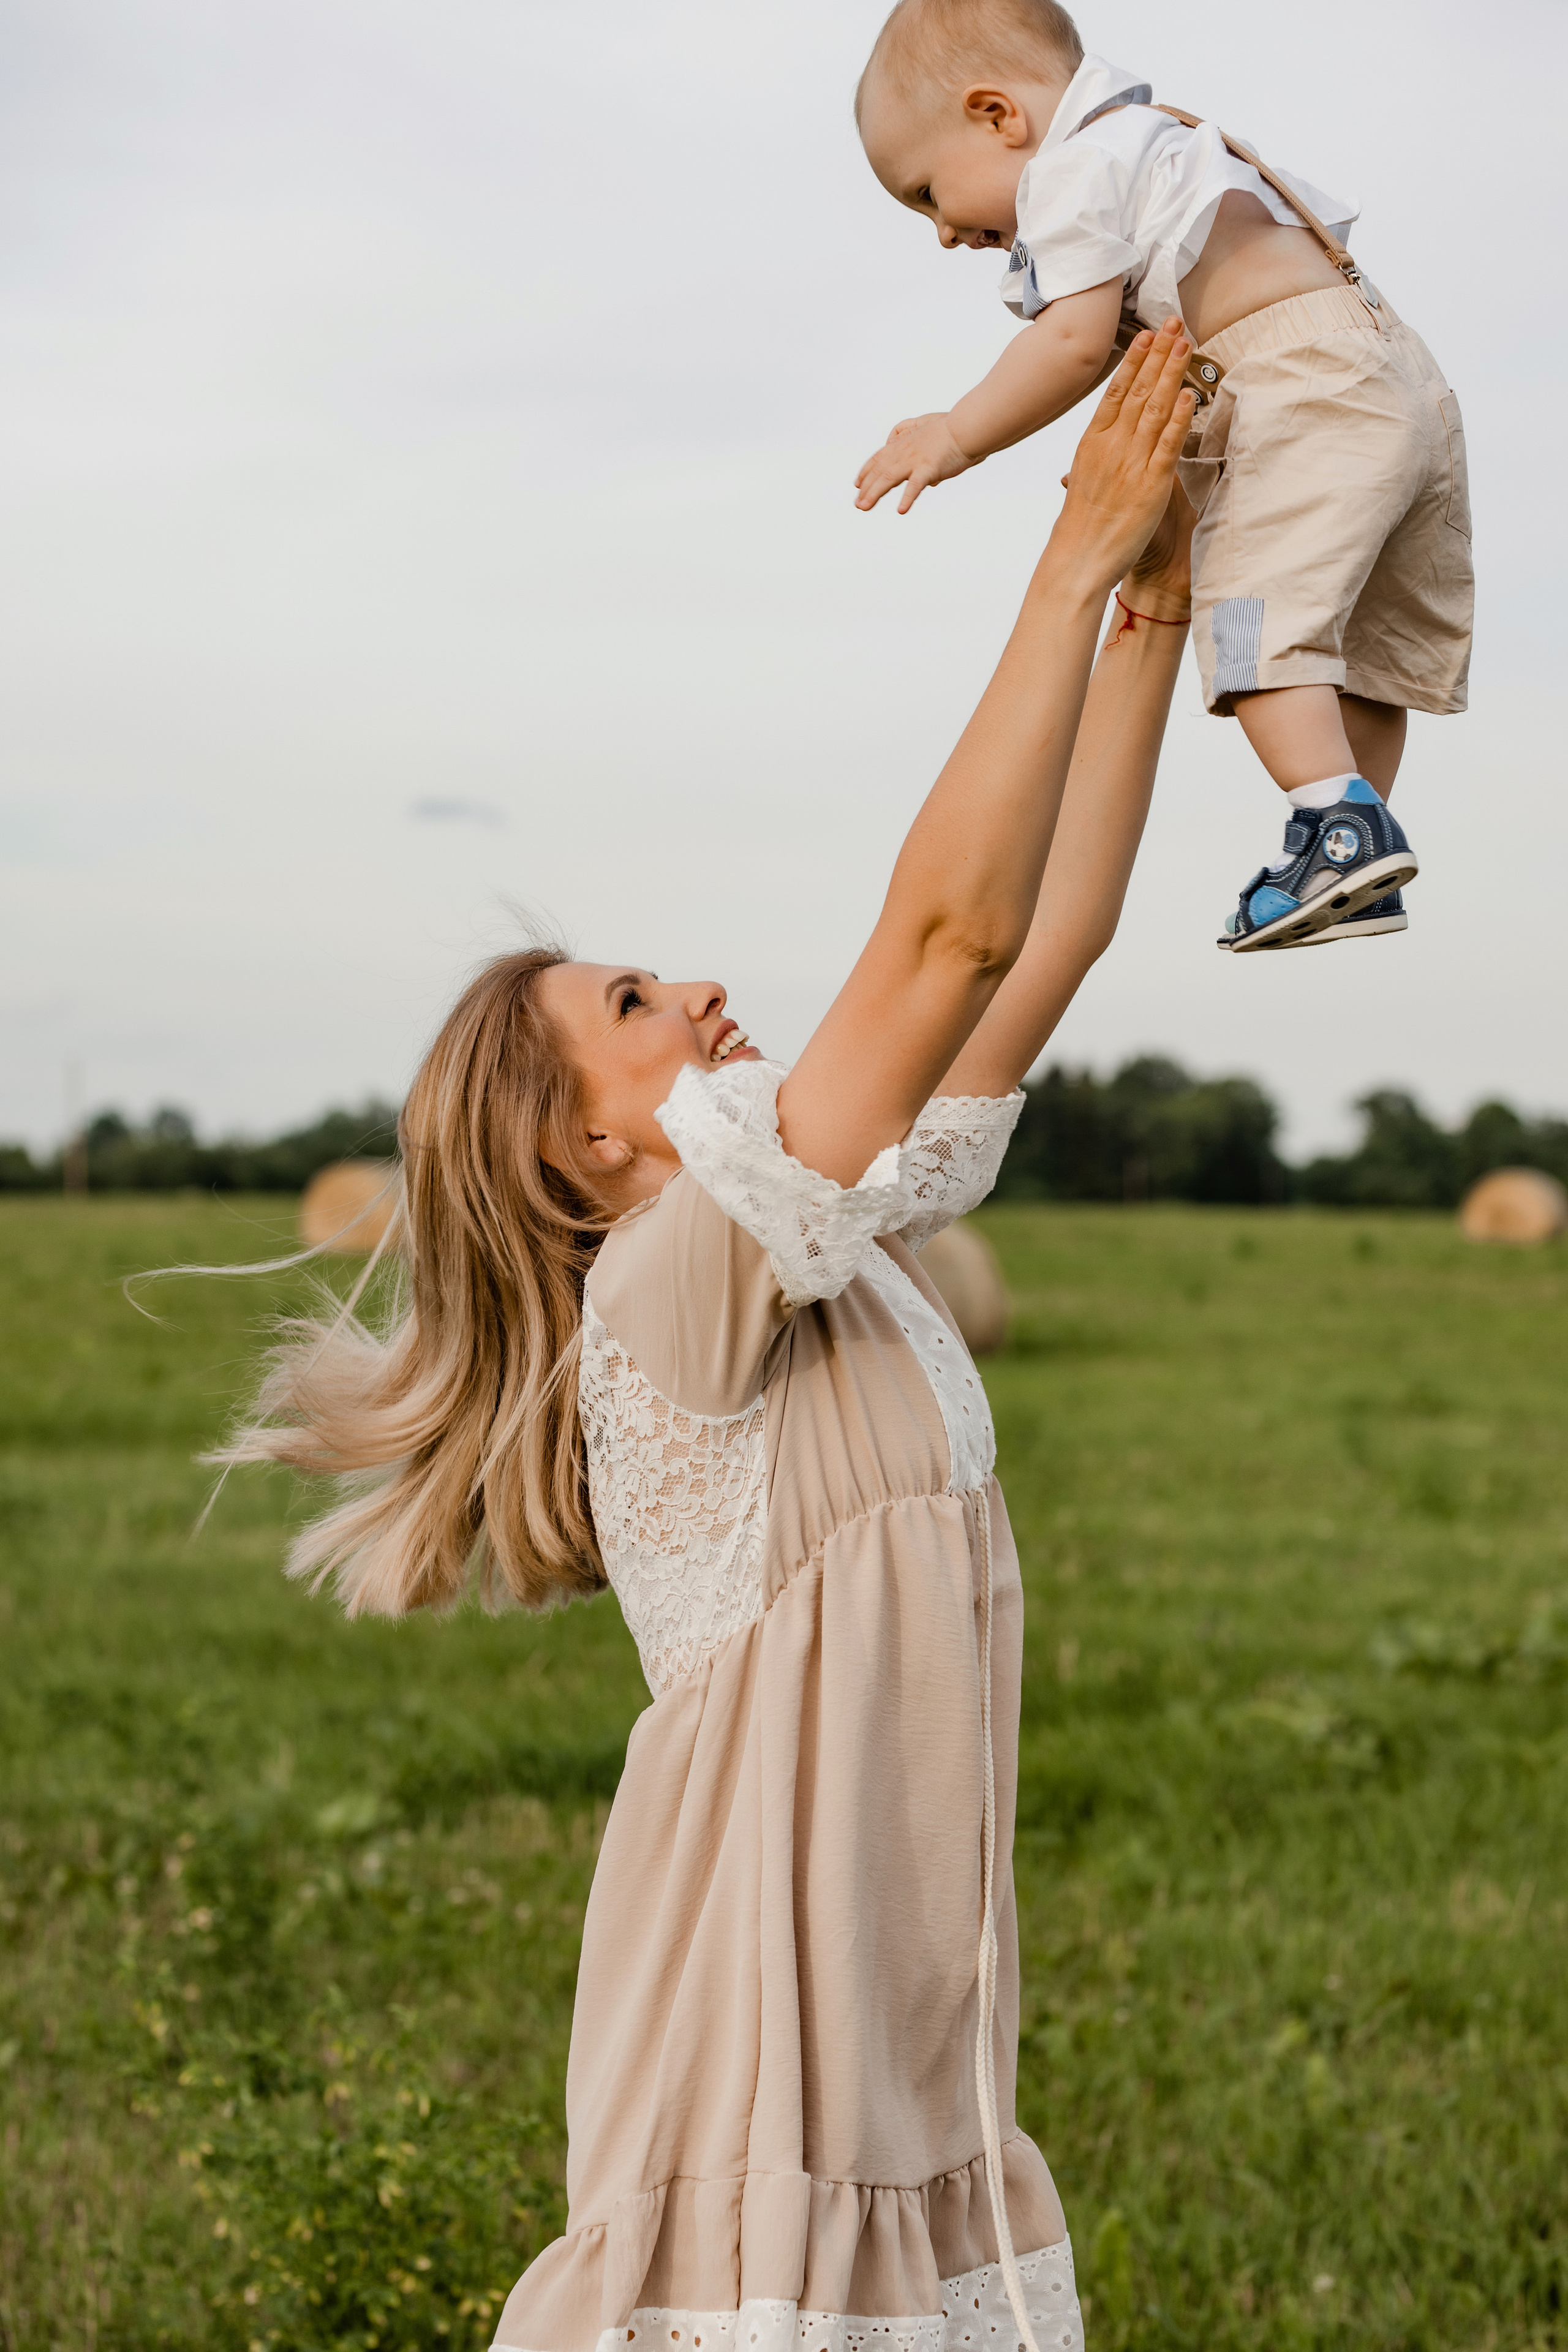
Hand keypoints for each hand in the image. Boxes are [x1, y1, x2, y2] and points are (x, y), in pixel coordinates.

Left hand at [854, 412, 977, 513]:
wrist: (966, 426)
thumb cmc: (954, 429)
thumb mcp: (932, 438)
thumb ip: (927, 459)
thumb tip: (931, 482)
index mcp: (904, 443)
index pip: (879, 458)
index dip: (867, 471)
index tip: (858, 484)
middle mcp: (905, 451)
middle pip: (879, 471)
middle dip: (866, 488)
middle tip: (857, 504)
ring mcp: (915, 460)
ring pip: (888, 478)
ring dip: (874, 494)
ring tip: (864, 507)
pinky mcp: (929, 468)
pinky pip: (915, 485)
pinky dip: (907, 498)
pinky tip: (901, 510)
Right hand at [1048, 320, 1196, 594]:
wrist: (1078, 560)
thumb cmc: (1080, 526)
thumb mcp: (1081, 484)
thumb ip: (1096, 459)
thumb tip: (1095, 445)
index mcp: (1092, 442)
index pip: (1116, 391)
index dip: (1134, 359)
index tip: (1148, 334)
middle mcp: (1112, 446)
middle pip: (1139, 390)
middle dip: (1159, 354)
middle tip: (1174, 323)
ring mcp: (1131, 463)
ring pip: (1156, 409)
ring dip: (1173, 373)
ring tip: (1186, 344)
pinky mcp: (1151, 485)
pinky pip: (1168, 444)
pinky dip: (1180, 418)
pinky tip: (1190, 394)